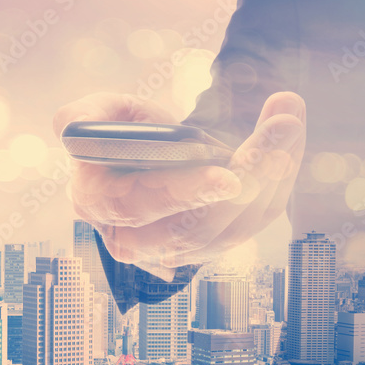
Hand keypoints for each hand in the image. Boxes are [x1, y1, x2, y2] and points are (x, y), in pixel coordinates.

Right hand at [53, 91, 305, 274]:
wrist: (152, 159)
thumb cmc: (124, 133)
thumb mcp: (101, 114)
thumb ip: (85, 115)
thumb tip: (75, 125)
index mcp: (97, 203)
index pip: (138, 208)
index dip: (183, 193)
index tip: (227, 175)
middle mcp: (137, 239)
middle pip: (198, 227)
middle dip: (249, 177)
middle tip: (281, 127)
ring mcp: (181, 250)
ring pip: (237, 225)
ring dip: (273, 169)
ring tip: (289, 117)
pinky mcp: (218, 244)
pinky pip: (257, 217)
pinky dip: (280, 173)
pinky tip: (288, 130)